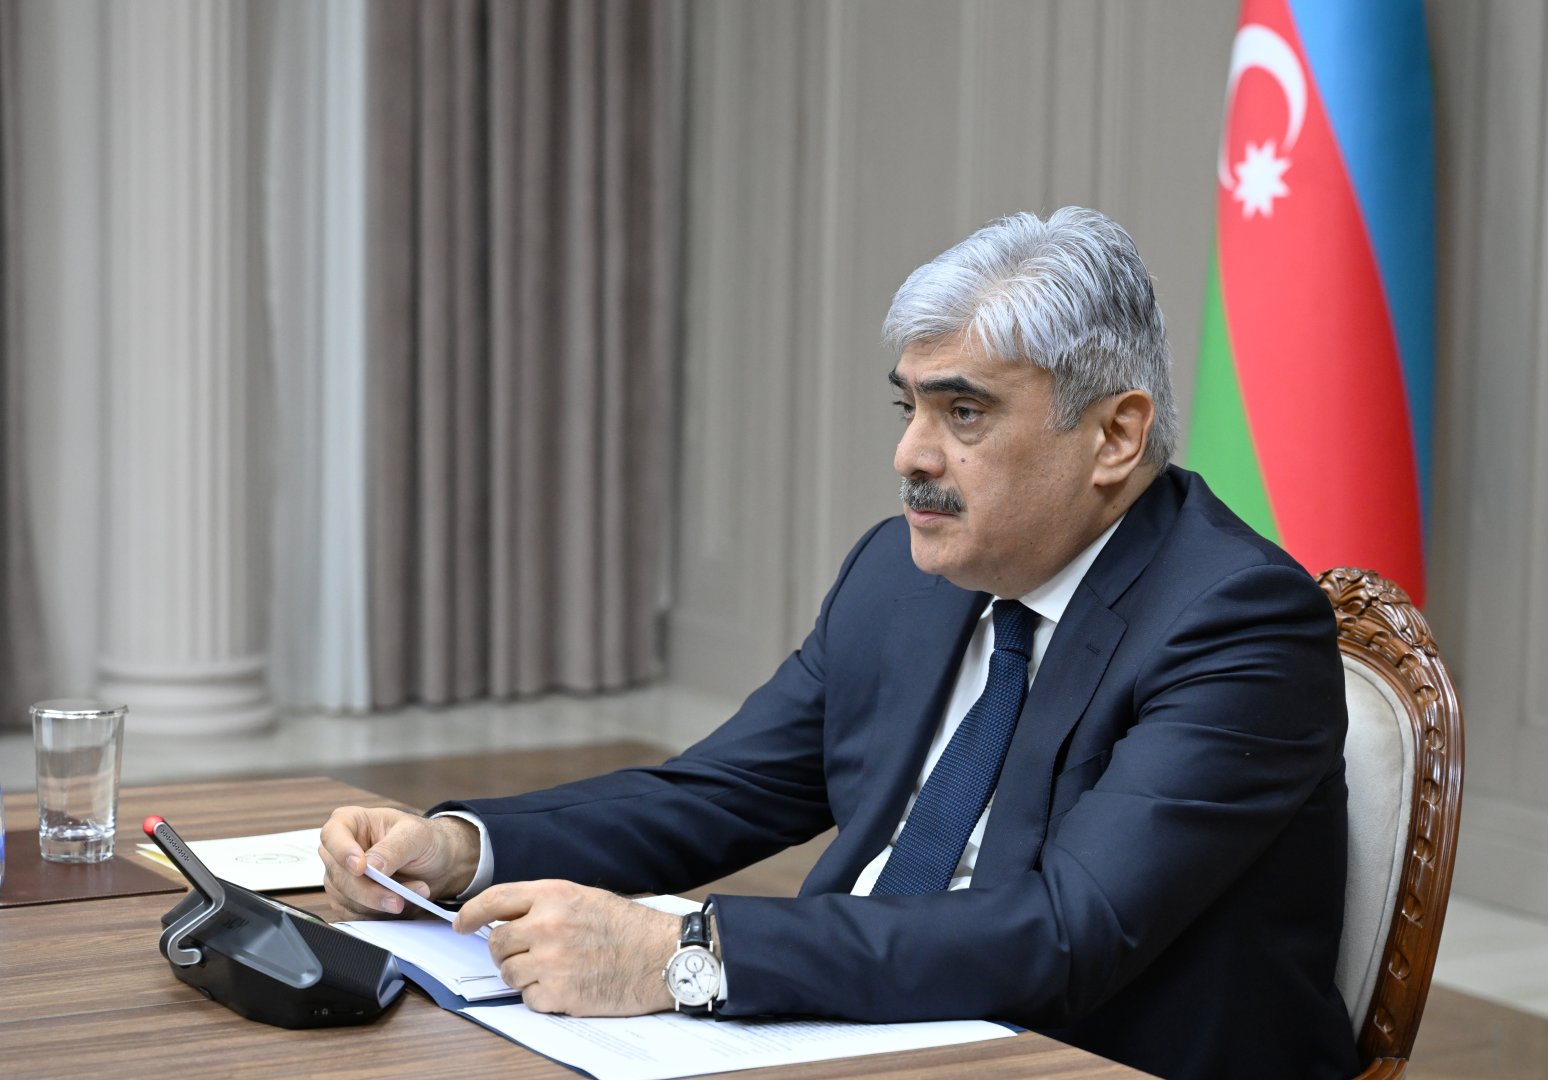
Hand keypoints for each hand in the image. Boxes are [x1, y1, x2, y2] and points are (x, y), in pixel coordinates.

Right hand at [318, 805, 479, 918]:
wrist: (437, 863)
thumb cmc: (423, 840)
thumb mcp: (415, 835)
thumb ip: (393, 848)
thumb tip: (371, 866)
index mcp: (350, 822)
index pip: (332, 835)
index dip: (343, 852)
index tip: (361, 867)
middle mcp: (340, 851)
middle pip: (341, 876)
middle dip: (371, 891)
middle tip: (398, 898)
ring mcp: (342, 878)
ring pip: (349, 899)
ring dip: (383, 903)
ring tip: (416, 892)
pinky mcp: (349, 901)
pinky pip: (357, 915)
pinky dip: (382, 914)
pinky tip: (405, 903)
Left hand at [455, 880, 678, 1015]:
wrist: (661, 956)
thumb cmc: (626, 928)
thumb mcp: (584, 898)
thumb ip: (544, 904)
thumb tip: (504, 920)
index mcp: (554, 894)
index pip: (495, 899)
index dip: (471, 913)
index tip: (460, 923)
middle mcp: (548, 925)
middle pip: (497, 943)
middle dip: (504, 952)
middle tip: (523, 955)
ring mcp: (552, 961)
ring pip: (508, 974)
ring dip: (524, 975)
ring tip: (554, 970)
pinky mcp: (560, 994)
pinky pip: (529, 999)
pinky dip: (542, 997)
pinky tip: (567, 986)